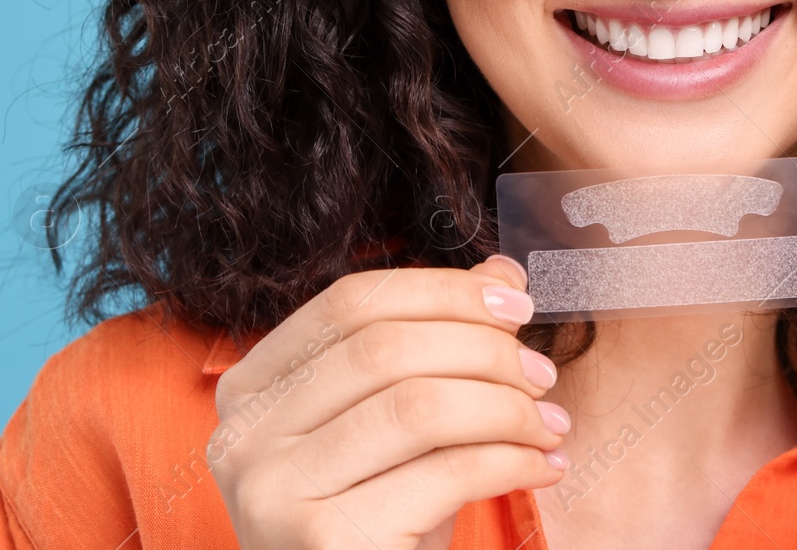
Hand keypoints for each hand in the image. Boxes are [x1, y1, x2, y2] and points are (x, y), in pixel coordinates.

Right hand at [210, 256, 570, 549]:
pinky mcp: (325, 542)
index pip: (348, 303)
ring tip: (550, 424)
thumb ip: (438, 341)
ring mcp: (276, 492)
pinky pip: (444, 473)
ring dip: (505, 407)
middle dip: (484, 350)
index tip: (515, 305)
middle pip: (386, 349)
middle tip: (542, 374)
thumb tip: (502, 274)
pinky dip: (510, 461)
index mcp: (252, 389)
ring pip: (418, 406)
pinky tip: (541, 466)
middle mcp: (246, 437)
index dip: (441, 292)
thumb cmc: (380, 517)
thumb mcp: (400, 424)